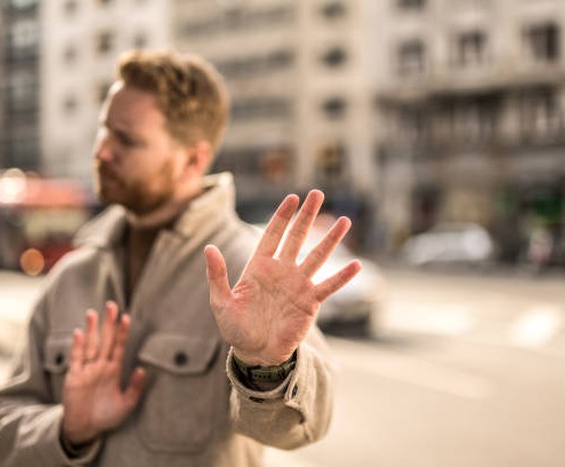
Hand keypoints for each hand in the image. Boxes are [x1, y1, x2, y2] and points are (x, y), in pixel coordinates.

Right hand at [61, 302, 146, 444]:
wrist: (86, 429)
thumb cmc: (107, 416)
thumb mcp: (126, 404)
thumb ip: (135, 388)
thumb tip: (143, 370)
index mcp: (113, 370)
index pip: (119, 346)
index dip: (122, 332)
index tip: (127, 317)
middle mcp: (100, 366)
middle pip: (104, 340)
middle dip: (108, 323)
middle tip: (111, 305)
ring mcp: (86, 370)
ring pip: (90, 345)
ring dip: (91, 330)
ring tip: (93, 313)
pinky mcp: (74, 377)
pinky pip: (76, 359)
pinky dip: (77, 346)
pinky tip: (79, 333)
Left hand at [204, 190, 360, 365]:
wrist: (255, 353)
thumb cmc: (236, 327)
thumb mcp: (221, 302)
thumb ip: (216, 275)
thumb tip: (209, 248)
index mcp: (259, 266)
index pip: (273, 234)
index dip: (282, 216)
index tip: (292, 197)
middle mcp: (282, 271)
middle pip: (297, 237)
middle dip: (307, 216)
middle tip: (317, 194)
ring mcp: (298, 285)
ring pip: (317, 256)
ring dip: (331, 239)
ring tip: (344, 221)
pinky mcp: (310, 302)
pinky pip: (328, 286)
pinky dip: (342, 277)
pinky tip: (356, 265)